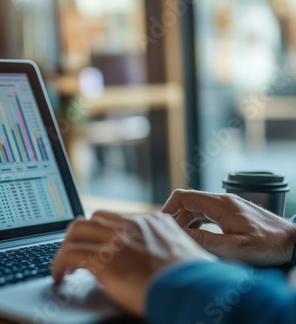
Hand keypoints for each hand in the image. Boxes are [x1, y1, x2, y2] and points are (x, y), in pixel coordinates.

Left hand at [51, 211, 213, 315]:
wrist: (198, 292)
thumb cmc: (195, 281)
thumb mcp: (182, 254)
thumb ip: (161, 248)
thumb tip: (149, 261)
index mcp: (152, 222)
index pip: (116, 217)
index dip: (100, 230)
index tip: (94, 241)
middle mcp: (133, 225)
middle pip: (93, 218)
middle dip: (80, 234)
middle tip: (74, 250)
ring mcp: (118, 240)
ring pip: (77, 230)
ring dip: (67, 246)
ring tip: (64, 263)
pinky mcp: (106, 260)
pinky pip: (70, 255)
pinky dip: (59, 263)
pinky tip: (60, 275)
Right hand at [162, 189, 295, 265]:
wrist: (293, 242)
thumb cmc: (267, 245)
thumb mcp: (234, 248)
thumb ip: (204, 240)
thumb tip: (178, 235)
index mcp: (219, 204)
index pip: (183, 196)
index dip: (167, 209)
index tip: (160, 225)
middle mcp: (221, 200)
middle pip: (187, 203)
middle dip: (175, 219)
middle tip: (169, 238)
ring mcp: (227, 206)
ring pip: (196, 209)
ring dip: (186, 223)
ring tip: (181, 241)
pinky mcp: (232, 213)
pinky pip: (206, 215)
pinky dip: (197, 225)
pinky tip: (197, 239)